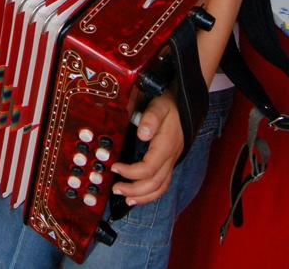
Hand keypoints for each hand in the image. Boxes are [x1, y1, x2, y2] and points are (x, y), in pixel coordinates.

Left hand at [110, 90, 183, 205]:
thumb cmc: (168, 101)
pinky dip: (152, 192)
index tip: (115, 167)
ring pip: (161, 187)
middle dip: (134, 190)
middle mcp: (170, 156)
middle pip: (155, 183)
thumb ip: (151, 118)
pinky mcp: (170, 160)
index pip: (149, 168)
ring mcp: (172, 159)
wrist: (183, 100)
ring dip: (143, 196)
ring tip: (126, 198)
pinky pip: (163, 183)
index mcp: (166, 145)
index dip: (131, 172)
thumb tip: (142, 134)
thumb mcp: (159, 104)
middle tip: (116, 189)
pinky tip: (141, 194)